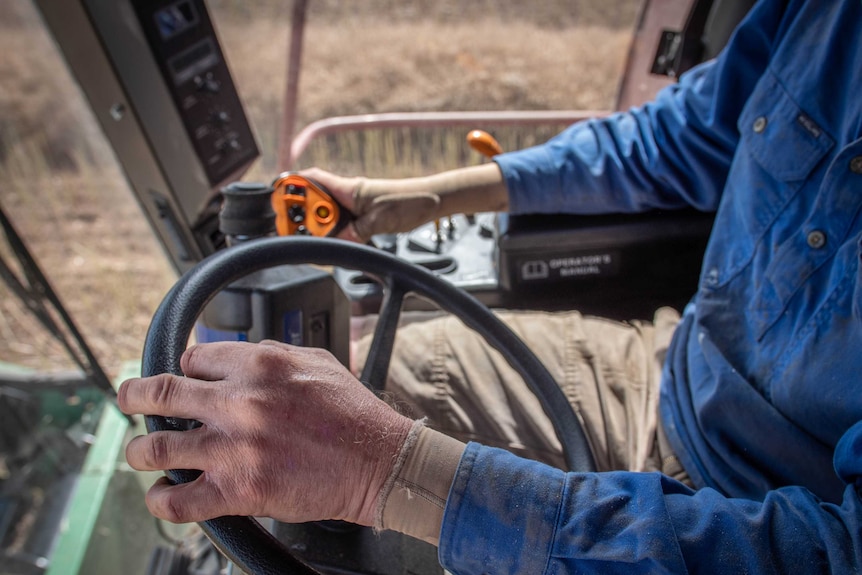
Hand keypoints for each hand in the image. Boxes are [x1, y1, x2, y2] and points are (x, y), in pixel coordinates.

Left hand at [118, 340, 413, 525]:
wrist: (380, 461)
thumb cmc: (354, 413)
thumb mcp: (316, 361)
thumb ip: (271, 351)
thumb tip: (236, 352)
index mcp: (259, 365)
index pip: (194, 358)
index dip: (184, 368)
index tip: (183, 379)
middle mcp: (239, 402)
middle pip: (159, 392)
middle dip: (133, 395)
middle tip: (127, 400)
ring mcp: (234, 448)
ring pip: (157, 447)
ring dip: (140, 452)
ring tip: (141, 454)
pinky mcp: (239, 490)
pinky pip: (178, 500)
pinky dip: (161, 500)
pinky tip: (162, 496)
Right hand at [300, 164, 507, 242]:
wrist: (432, 202)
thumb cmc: (410, 202)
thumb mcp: (379, 222)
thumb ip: (355, 233)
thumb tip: (337, 242)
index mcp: (348, 188)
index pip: (311, 180)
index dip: (291, 187)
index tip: (279, 200)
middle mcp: (347, 194)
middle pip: (313, 200)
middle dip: (301, 213)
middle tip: (294, 229)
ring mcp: (353, 205)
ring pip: (325, 214)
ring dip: (318, 226)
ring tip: (312, 238)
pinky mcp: (361, 216)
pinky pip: (340, 225)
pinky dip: (333, 233)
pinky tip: (334, 242)